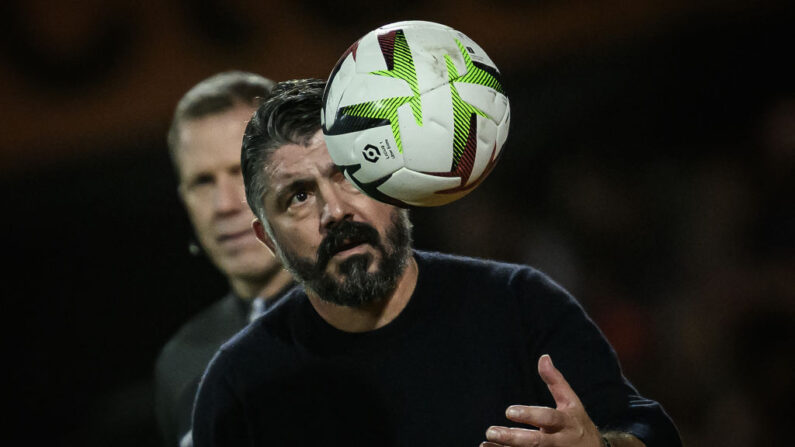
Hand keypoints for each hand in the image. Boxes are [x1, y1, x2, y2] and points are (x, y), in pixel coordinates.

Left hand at [481, 354, 601, 446]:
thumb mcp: (572, 403)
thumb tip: (543, 357)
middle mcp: (560, 442)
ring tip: (486, 443)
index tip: (509, 411)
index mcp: (566, 422)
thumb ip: (556, 381)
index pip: (548, 418)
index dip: (529, 415)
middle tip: (491, 431)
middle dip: (514, 438)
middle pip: (536, 442)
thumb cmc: (577, 425)